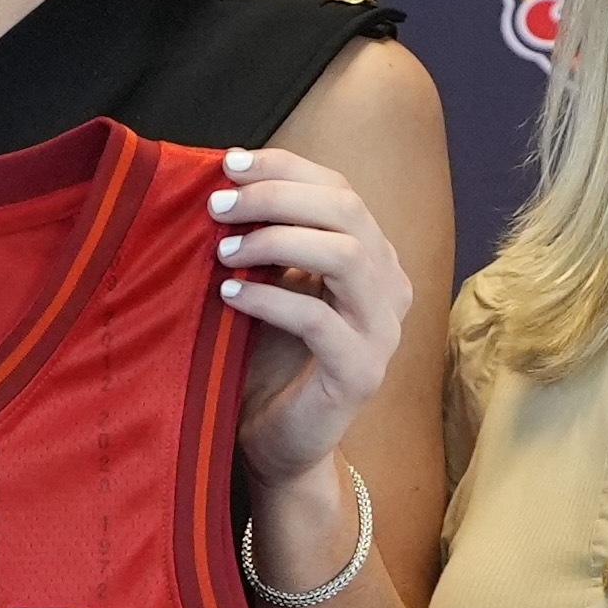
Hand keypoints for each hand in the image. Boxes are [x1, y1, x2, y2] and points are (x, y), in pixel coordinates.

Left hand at [211, 146, 410, 491]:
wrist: (279, 443)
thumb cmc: (268, 360)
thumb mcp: (269, 284)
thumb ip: (267, 239)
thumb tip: (224, 182)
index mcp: (373, 257)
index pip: (340, 189)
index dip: (286, 168)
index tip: (230, 164)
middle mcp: (389, 287)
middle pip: (347, 211)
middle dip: (277, 198)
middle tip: (218, 207)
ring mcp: (382, 331)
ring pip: (345, 256)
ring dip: (276, 242)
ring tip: (223, 251)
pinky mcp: (361, 372)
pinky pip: (319, 320)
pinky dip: (270, 299)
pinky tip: (231, 296)